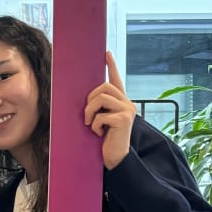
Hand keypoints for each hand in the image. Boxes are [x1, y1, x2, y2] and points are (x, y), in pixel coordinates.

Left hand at [84, 51, 136, 169]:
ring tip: (91, 124)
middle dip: (90, 99)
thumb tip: (84, 99)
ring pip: (101, 98)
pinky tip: (99, 133)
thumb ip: (98, 108)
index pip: (116, 80)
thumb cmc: (105, 140)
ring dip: (90, 112)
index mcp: (121, 102)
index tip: (106, 53)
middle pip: (104, 87)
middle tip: (88, 116)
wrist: (115, 158)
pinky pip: (101, 115)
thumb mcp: (100, 120)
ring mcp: (128, 110)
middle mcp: (127, 103)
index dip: (112, 66)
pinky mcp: (124, 120)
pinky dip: (95, 125)